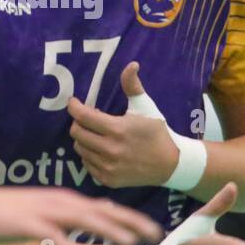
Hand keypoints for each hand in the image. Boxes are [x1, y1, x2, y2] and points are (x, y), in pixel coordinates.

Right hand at [0, 182, 162, 244]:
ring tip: (131, 243)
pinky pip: (51, 237)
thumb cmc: (2, 213)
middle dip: (130, 222)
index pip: (103, 208)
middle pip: (101, 212)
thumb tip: (83, 228)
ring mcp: (42, 212)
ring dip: (108, 230)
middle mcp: (58, 203)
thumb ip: (62, 220)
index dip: (129, 217)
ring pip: (83, 220)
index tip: (151, 229)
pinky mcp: (26, 224)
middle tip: (155, 234)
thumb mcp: (38, 214)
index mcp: (62, 201)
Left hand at [67, 61, 179, 187]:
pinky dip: (89, 155)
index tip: (73, 102)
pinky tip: (100, 149)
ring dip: (83, 139)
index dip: (74, 107)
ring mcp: (108, 167)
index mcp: (118, 129)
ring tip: (95, 134)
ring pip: (80, 149)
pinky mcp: (108, 179)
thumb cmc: (156, 132)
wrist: (170, 164)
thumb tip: (131, 64)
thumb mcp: (146, 107)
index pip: (84, 117)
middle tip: (86, 119)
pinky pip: (87, 164)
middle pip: (77, 133)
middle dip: (78, 123)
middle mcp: (110, 150)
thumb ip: (133, 86)